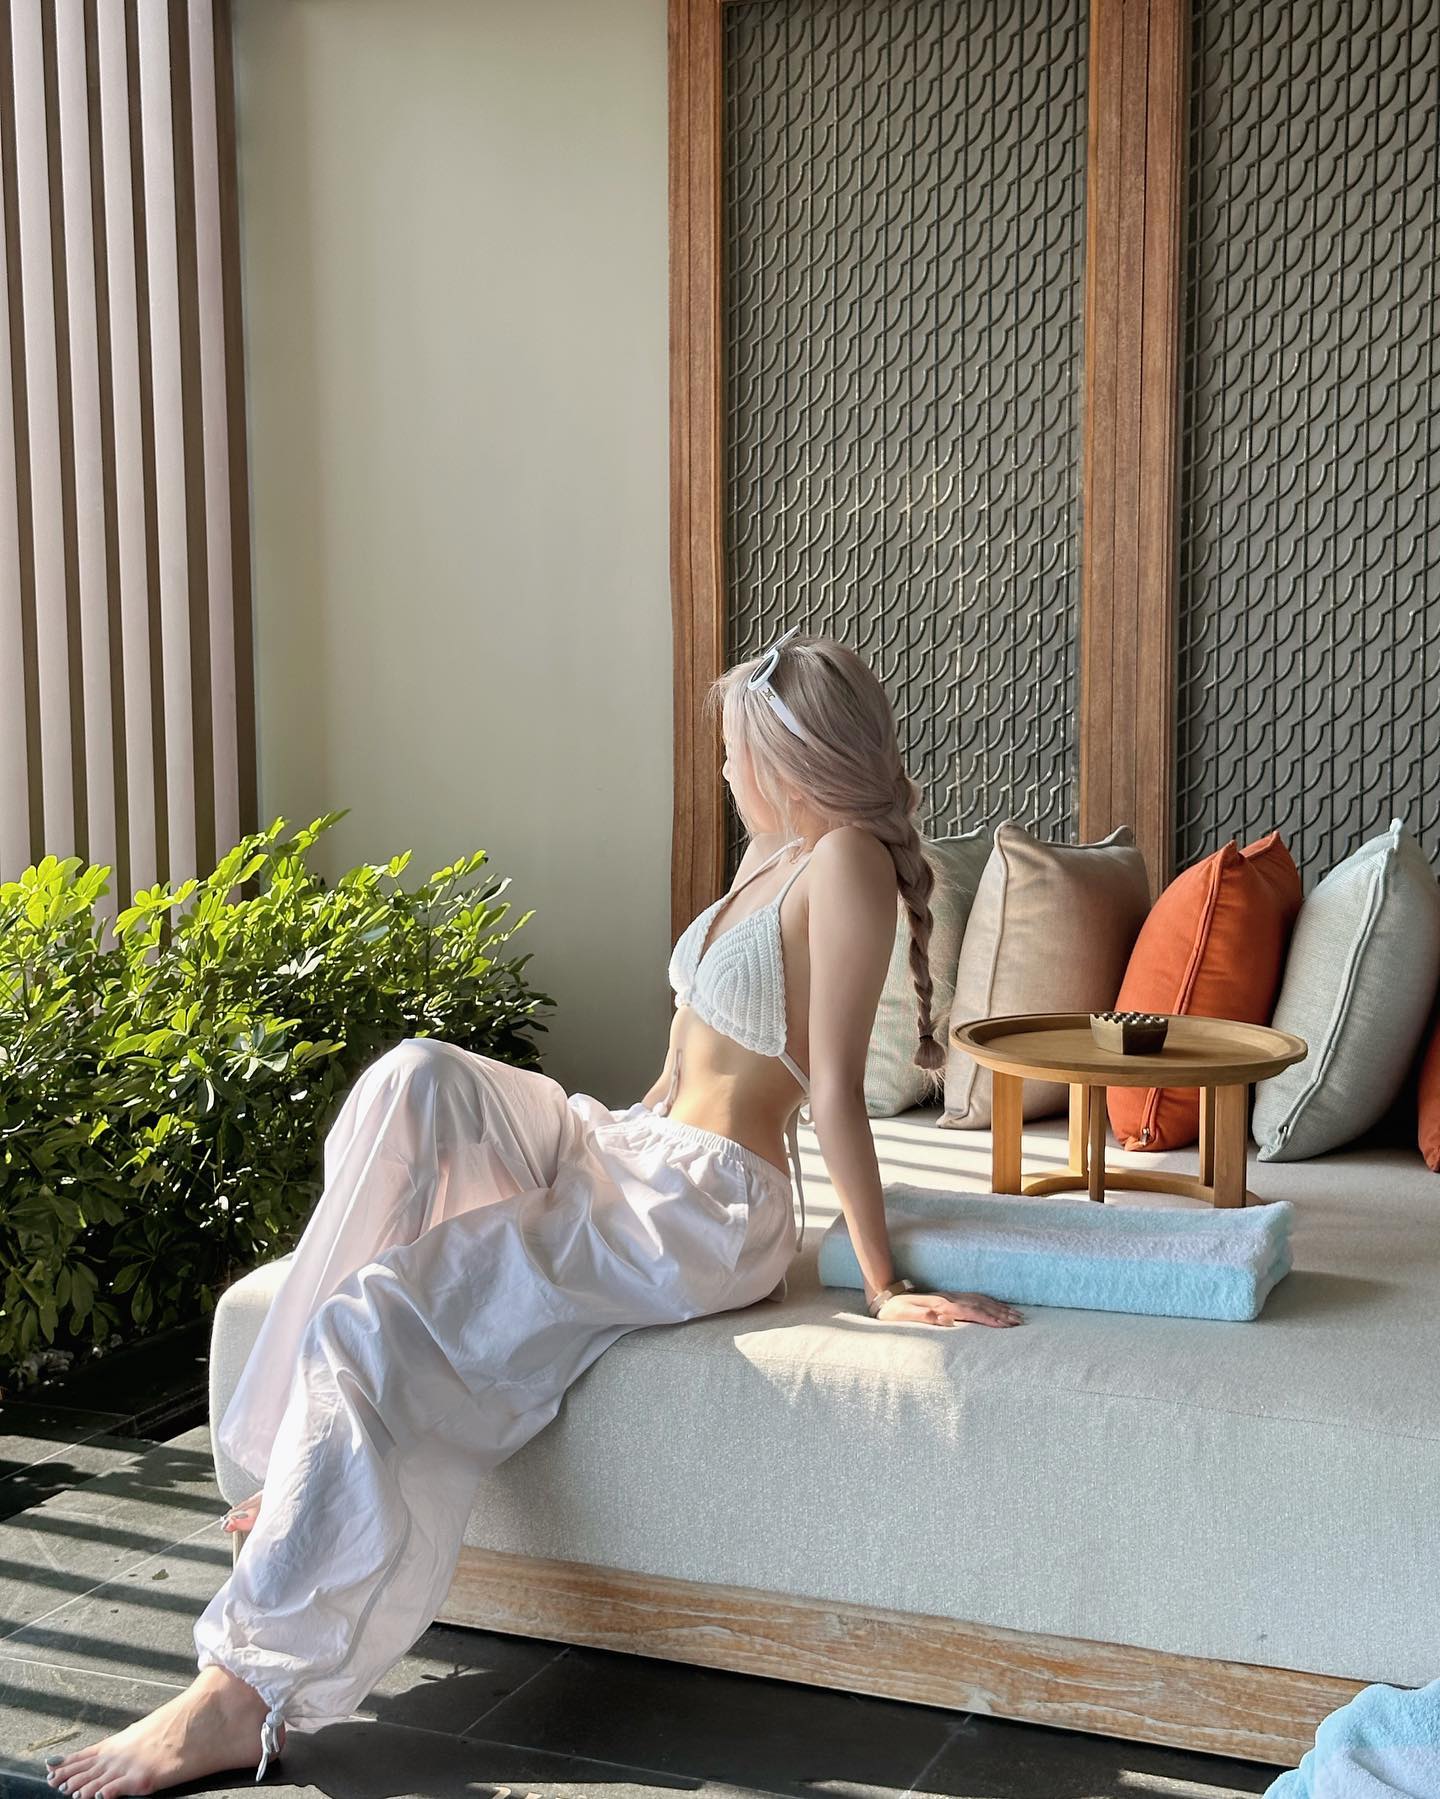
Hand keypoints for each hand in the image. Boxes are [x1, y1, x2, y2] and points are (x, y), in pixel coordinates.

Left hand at [873, 1288, 1022, 1326]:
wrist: (884, 1295)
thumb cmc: (893, 1311)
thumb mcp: (903, 1316)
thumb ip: (922, 1317)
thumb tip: (941, 1319)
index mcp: (941, 1306)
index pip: (970, 1312)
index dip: (989, 1319)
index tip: (1006, 1326)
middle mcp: (948, 1299)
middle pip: (980, 1305)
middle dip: (1001, 1314)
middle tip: (1020, 1322)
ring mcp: (949, 1296)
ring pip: (980, 1300)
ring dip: (999, 1307)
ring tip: (1016, 1315)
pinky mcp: (948, 1296)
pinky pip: (973, 1297)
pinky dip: (988, 1301)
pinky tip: (996, 1305)